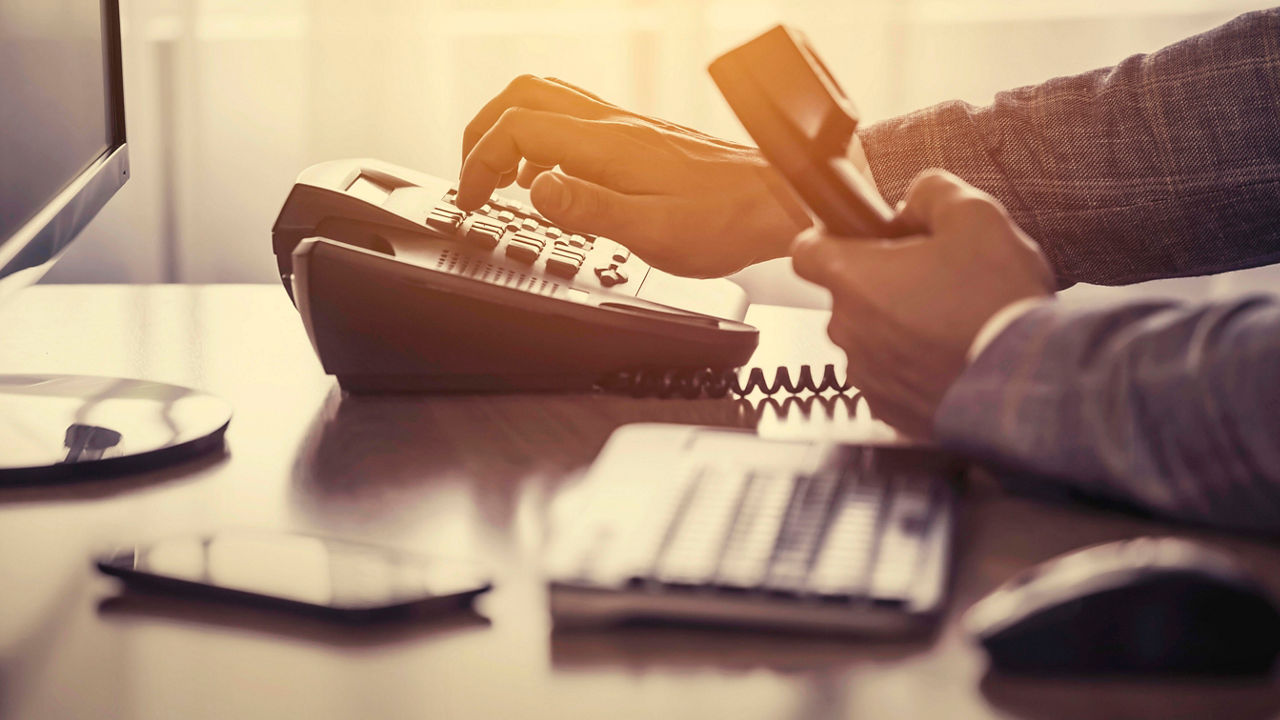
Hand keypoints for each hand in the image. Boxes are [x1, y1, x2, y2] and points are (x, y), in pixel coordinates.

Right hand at [456, 75, 810, 276]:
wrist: (779, 201)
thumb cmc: (726, 221)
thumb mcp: (653, 232)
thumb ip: (589, 208)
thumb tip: (535, 190)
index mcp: (607, 144)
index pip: (517, 130)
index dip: (479, 162)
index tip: (473, 201)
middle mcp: (613, 124)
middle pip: (522, 96)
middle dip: (482, 133)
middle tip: (472, 180)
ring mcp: (626, 126)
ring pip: (547, 100)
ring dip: (511, 131)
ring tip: (500, 179)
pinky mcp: (640, 138)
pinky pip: (574, 119)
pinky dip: (543, 140)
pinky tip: (553, 180)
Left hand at [791, 170, 1053, 437]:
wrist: (1025, 384)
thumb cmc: (996, 305)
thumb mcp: (975, 217)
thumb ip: (932, 192)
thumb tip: (917, 196)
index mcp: (853, 278)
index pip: (805, 250)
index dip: (830, 238)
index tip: (856, 239)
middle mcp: (847, 329)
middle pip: (848, 294)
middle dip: (882, 283)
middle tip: (933, 280)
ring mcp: (865, 374)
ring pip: (869, 337)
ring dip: (898, 327)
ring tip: (950, 322)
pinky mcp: (887, 409)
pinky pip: (890, 377)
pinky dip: (912, 366)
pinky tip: (951, 355)